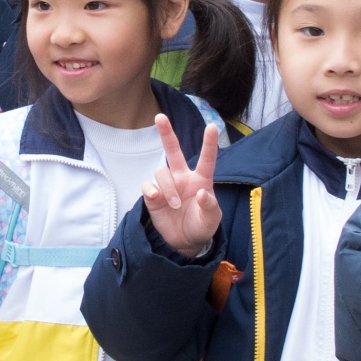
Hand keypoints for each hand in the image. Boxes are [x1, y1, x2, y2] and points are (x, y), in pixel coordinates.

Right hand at [143, 115, 221, 256]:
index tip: (212, 127)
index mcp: (201, 180)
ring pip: (161, 172)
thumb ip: (209, 206)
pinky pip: (148, 185)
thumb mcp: (212, 219)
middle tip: (160, 117)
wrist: (184, 243)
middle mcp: (182, 178)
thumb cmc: (201, 226)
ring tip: (174, 204)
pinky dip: (151, 190)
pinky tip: (157, 198)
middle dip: (166, 134)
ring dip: (167, 186)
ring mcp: (167, 186)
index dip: (209, 143)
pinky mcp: (153, 197)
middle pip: (173, 151)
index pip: (207, 159)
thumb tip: (202, 193)